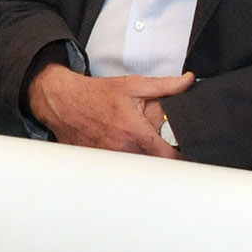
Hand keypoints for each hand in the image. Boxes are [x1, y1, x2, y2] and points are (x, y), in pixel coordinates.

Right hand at [29, 62, 191, 156]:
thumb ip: (165, 86)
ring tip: (137, 145)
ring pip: (136, 169)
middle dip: (159, 156)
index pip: (166, 157)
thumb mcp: (133, 85)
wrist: (64, 101)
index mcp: (134, 130)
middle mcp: (121, 148)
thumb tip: (188, 82)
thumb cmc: (97, 94)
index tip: (183, 153)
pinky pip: (119, 170)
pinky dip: (124, 162)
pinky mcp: (99, 164)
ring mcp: (109, 159)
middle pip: (152, 165)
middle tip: (159, 145)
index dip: (180, 157)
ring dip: (141, 159)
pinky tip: (119, 147)